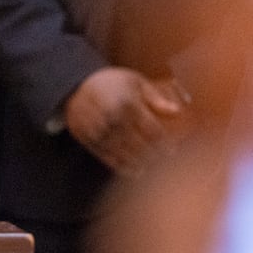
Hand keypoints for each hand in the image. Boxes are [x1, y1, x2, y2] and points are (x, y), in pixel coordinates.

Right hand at [63, 67, 186, 176]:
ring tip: (147, 167)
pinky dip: (120, 166)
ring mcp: (97, 129)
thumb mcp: (135, 81)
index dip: (164, 143)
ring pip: (122, 153)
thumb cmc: (111, 82)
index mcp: (127, 102)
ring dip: (137, 163)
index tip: (172, 150)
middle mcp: (112, 117)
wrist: (74, 85)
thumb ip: (156, 98)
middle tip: (161, 161)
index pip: (152, 130)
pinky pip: (106, 156)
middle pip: (138, 144)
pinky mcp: (86, 138)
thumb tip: (178, 112)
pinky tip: (132, 170)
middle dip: (152, 155)